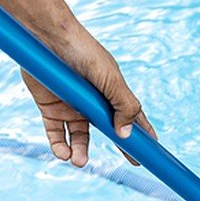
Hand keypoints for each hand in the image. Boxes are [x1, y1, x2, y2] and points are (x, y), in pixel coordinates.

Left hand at [22, 23, 156, 166]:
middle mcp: (93, 102)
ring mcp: (71, 106)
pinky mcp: (49, 108)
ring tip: (78, 160)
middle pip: (108, 130)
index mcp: (111, 92)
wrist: (47, 38)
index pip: (131, 116)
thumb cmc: (83, 52)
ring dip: (80, 152)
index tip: (152, 149)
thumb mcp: (111, 79)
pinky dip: (59, 146)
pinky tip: (63, 154)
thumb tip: (127, 134)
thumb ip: (124, 106)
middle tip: (132, 162)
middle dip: (121, 147)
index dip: (142, 132)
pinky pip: (55, 134)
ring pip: (79, 138)